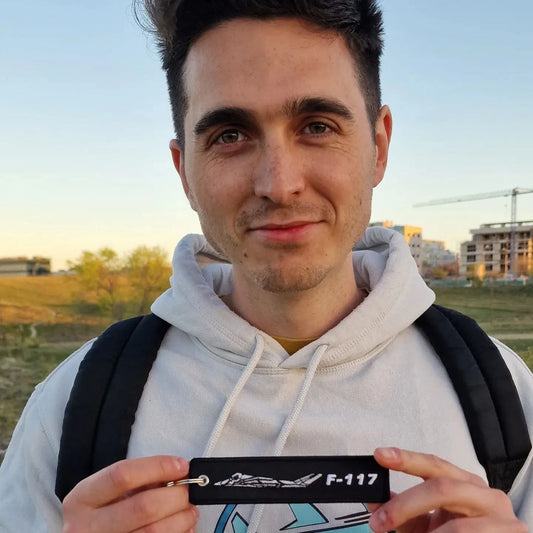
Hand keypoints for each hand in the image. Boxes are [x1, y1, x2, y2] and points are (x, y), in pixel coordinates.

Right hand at [62, 455, 198, 532]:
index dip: (157, 467)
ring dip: (182, 518)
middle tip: (190, 490)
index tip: (181, 466)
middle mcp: (86, 528)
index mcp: (82, 499)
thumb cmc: (100, 515)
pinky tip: (183, 528)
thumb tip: (178, 473)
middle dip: (176, 495)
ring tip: (189, 510)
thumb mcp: (107, 493)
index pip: (122, 475)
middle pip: (144, 506)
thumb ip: (138, 481)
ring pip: (155, 532)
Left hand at [367, 447, 526, 532]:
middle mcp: (484, 494)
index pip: (433, 464)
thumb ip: (404, 514)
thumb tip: (373, 503)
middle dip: (405, 506)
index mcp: (464, 483)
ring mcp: (502, 517)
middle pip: (441, 488)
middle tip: (379, 522)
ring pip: (458, 527)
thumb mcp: (430, 524)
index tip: (380, 455)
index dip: (406, 458)